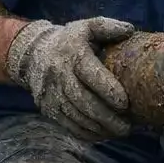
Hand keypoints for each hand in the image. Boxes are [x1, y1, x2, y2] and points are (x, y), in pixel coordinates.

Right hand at [5, 17, 134, 140]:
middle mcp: (59, 75)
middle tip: (128, 127)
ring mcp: (51, 95)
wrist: (33, 54)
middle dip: (107, 118)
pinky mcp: (48, 108)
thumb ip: (108, 27)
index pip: (90, 74)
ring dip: (100, 128)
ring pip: (77, 117)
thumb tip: (130, 30)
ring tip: (120, 132)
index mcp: (72, 54)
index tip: (125, 103)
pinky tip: (103, 135)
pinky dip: (87, 134)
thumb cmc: (70, 41)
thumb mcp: (87, 27)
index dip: (108, 90)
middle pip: (84, 102)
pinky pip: (68, 126)